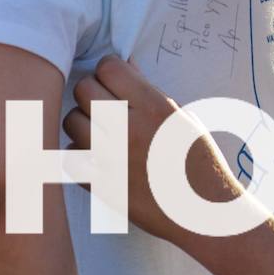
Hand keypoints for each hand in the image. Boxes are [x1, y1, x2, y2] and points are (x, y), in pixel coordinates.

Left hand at [63, 56, 246, 244]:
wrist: (203, 211)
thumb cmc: (198, 160)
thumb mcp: (182, 116)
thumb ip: (148, 90)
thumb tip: (124, 63)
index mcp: (154, 107)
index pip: (108, 68)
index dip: (108, 70)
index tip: (114, 80)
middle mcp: (130, 129)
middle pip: (83, 89)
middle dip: (92, 92)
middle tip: (105, 104)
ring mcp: (112, 159)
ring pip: (71, 121)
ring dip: (82, 122)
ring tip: (100, 131)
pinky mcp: (101, 185)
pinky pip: (70, 157)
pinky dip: (78, 154)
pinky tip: (94, 156)